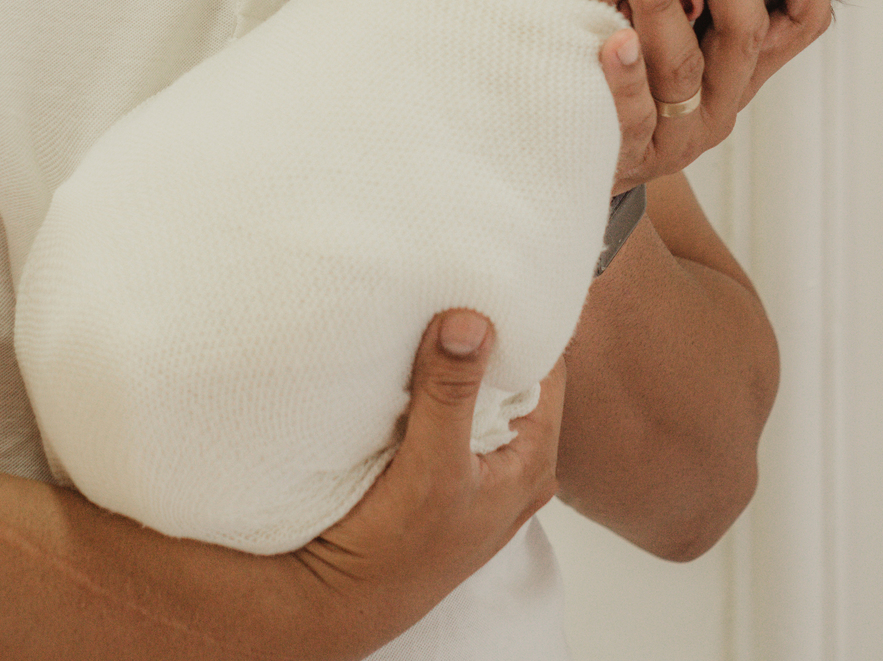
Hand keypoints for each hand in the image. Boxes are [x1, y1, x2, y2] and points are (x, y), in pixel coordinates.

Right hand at [290, 311, 564, 648]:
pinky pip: (447, 407)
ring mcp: (476, 466)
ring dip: (455, 357)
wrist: (334, 603)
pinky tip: (410, 357)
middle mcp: (513, 463)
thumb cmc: (394, 556)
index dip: (527, 323)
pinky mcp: (439, 467)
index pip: (548, 368)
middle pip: (512, 376)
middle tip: (460, 281)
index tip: (498, 279)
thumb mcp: (431, 468)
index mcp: (532, 463)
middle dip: (487, 334)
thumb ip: (451, 393)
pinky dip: (432, 381)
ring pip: (477, 390)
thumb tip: (472, 321)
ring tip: (434, 308)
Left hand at [601, 0, 832, 189]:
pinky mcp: (633, 154)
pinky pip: (631, 115)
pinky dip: (624, 79)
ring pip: (684, 67)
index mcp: (741, 66)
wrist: (578, 162)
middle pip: (743, 34)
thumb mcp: (674, 32)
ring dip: (663, 5)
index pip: (799, 22)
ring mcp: (681, 131)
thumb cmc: (633, 82)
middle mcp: (722, 98)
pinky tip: (611, 42)